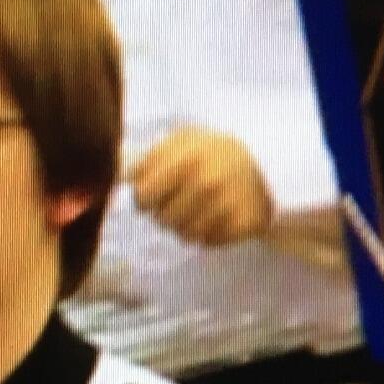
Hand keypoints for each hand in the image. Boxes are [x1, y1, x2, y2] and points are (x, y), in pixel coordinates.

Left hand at [130, 128, 273, 247]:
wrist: (268, 164)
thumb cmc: (214, 152)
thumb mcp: (182, 141)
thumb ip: (147, 158)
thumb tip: (115, 177)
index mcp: (186, 157)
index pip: (143, 195)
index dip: (144, 198)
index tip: (152, 194)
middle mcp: (206, 182)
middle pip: (161, 219)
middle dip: (164, 212)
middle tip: (179, 201)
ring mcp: (226, 205)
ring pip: (183, 234)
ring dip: (185, 225)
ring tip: (198, 208)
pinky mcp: (243, 225)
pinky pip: (207, 242)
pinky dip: (208, 234)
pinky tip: (217, 216)